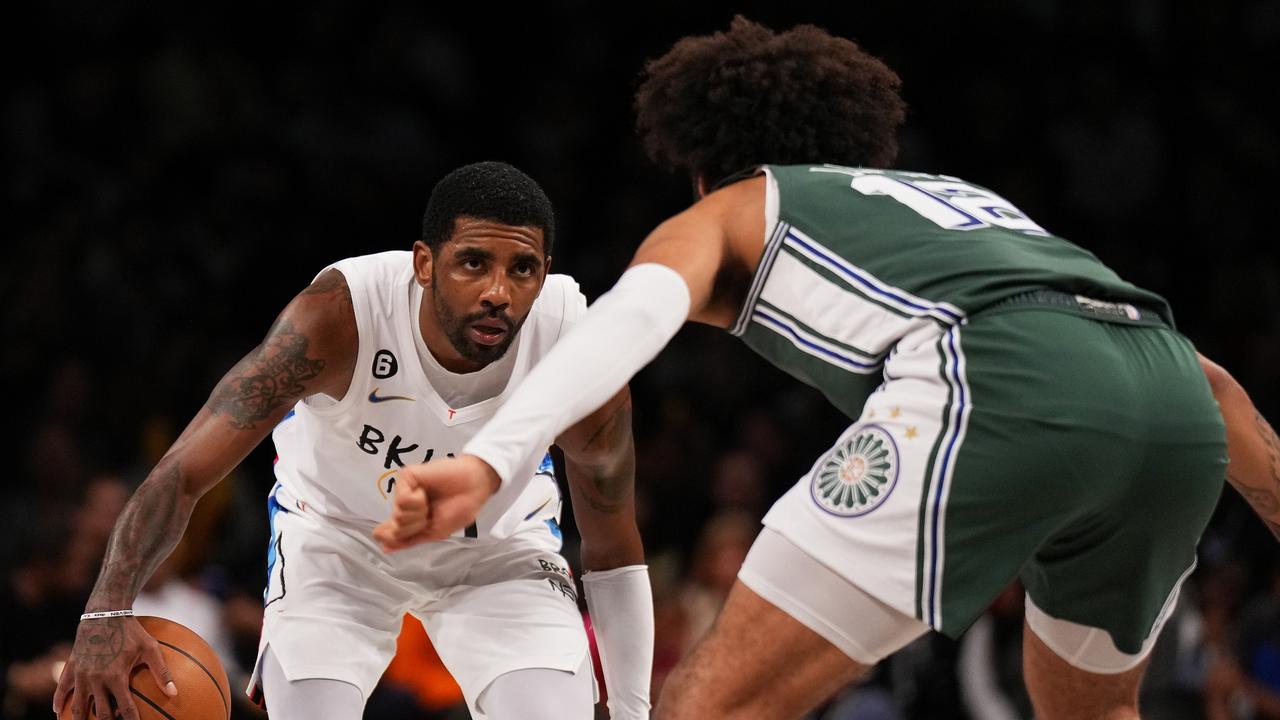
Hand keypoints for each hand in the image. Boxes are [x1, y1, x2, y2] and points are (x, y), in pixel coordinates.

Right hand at [53, 616, 176, 718]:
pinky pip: (61, 690)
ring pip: (78, 707)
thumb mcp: (150, 648)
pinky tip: (58, 712)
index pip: (125, 709)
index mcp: (117, 677)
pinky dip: (59, 702)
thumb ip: (162, 672)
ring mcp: (81, 675)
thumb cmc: (132, 631)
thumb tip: (175, 692)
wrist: (105, 613)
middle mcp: (97, 680)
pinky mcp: (70, 668)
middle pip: (101, 713)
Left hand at [373, 455, 500, 551]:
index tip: (383, 537)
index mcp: (412, 517)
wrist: (474, 487)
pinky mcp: (406, 477)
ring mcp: (404, 490)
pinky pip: (403, 500)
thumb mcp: (435, 532)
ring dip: (419, 514)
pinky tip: (425, 493)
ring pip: (398, 515)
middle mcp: (405, 504)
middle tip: (431, 514)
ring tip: (431, 502)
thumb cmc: (460, 507)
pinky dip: (418, 502)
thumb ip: (409, 540)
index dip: (389, 537)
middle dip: (416, 526)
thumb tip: (384, 547)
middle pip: (396, 528)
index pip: (392, 531)